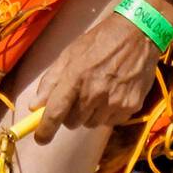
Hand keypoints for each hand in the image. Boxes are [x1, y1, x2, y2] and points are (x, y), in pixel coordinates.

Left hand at [29, 10, 161, 143]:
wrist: (138, 33)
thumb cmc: (100, 41)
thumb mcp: (70, 53)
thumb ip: (51, 80)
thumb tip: (35, 106)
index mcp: (76, 76)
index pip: (56, 113)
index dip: (45, 130)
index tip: (40, 138)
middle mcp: (95, 93)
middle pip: (73, 122)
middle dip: (70, 114)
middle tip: (78, 96)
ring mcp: (114, 102)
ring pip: (92, 124)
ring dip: (90, 113)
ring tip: (98, 91)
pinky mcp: (131, 106)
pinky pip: (111, 121)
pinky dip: (108, 113)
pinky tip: (113, 93)